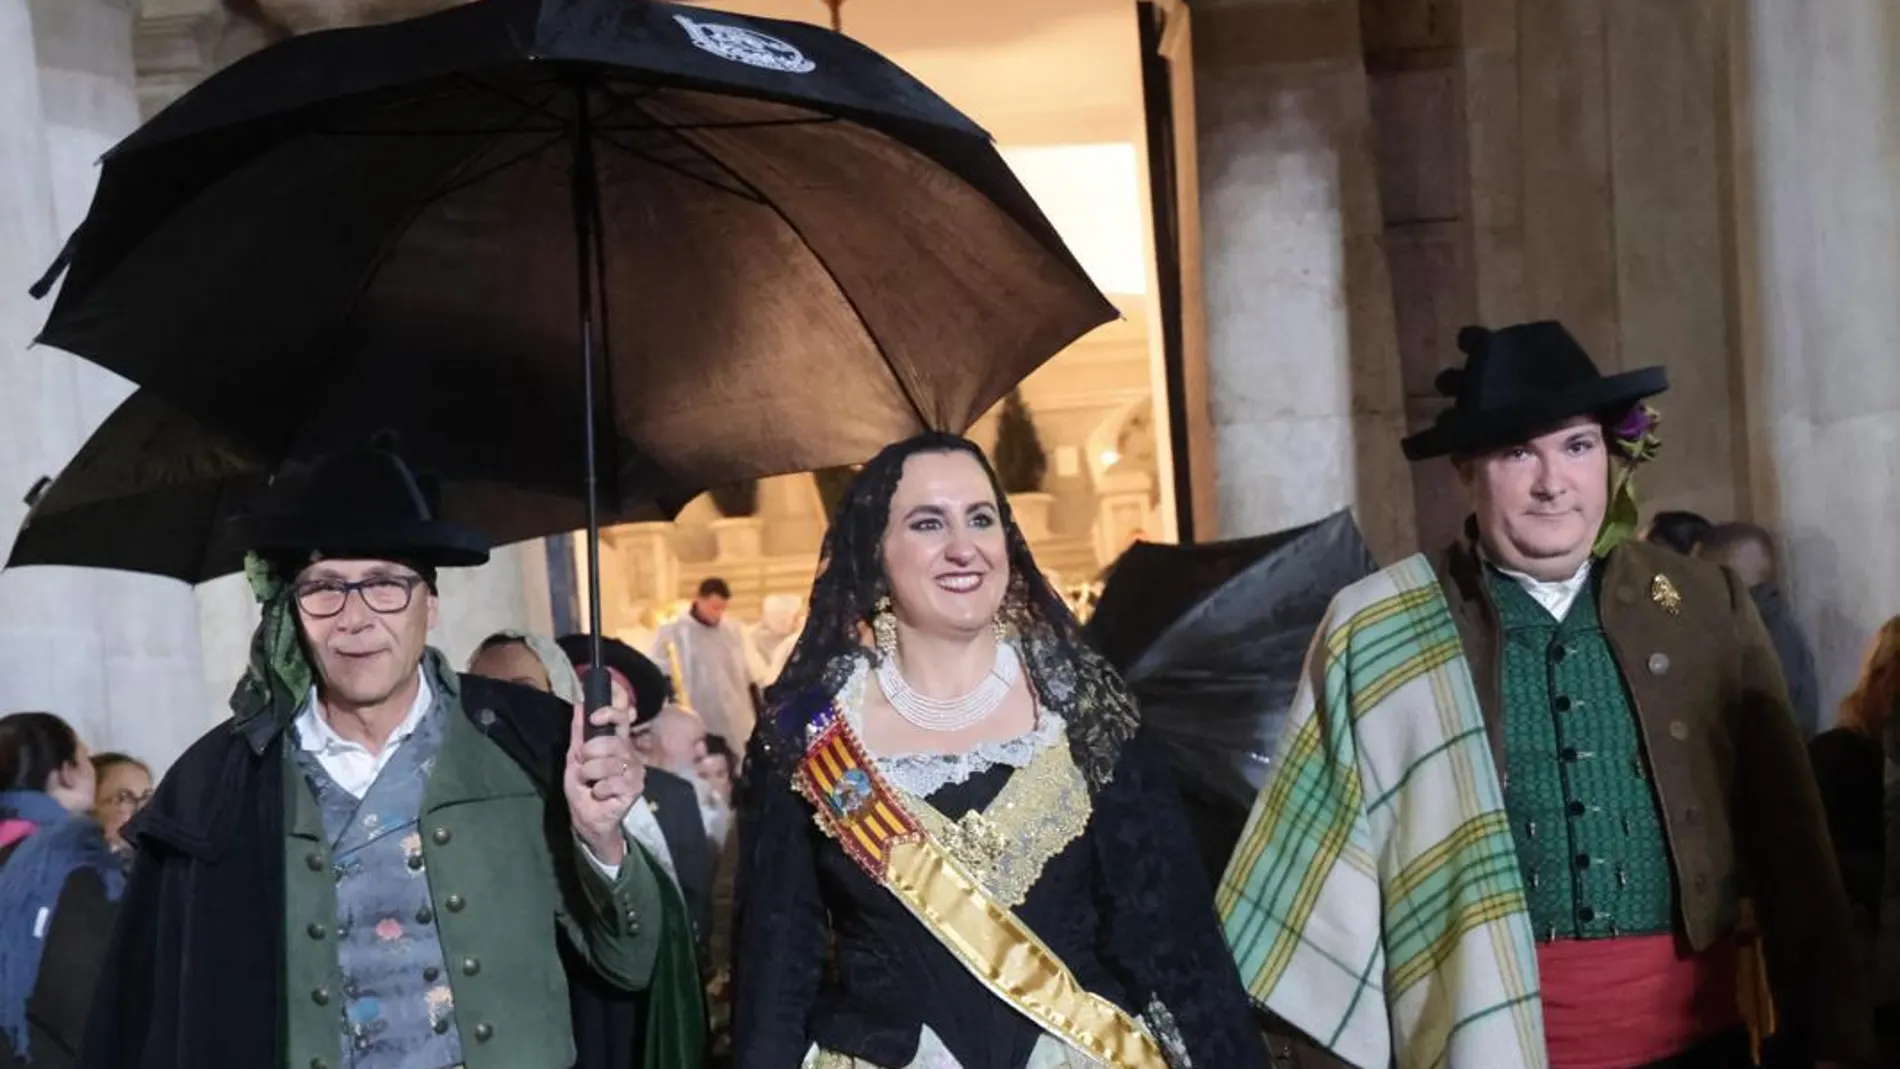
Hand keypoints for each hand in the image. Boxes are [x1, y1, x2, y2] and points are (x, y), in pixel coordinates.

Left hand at [564, 702, 644, 864]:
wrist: (588, 818)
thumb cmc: (584, 787)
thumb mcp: (575, 758)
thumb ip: (578, 732)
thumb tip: (579, 703)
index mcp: (617, 742)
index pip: (622, 718)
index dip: (610, 713)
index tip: (593, 718)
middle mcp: (629, 753)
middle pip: (611, 741)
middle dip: (589, 754)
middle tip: (584, 767)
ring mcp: (635, 770)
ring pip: (610, 763)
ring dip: (591, 774)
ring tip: (591, 783)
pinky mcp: (635, 788)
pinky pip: (612, 781)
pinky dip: (599, 789)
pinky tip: (600, 794)